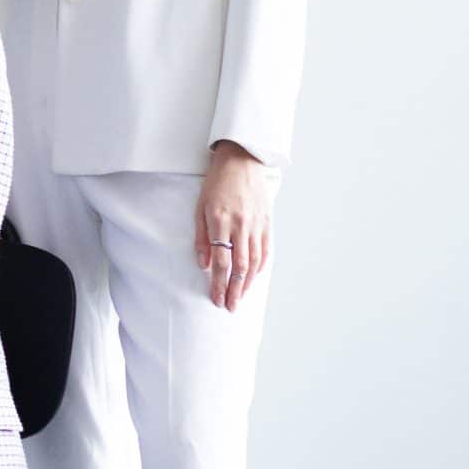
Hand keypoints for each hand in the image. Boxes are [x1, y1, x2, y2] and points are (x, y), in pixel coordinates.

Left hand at [196, 142, 273, 311]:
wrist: (241, 162)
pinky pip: (266, 250)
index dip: (219, 284)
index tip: (216, 299)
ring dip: (247, 283)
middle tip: (230, 307)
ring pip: (254, 261)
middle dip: (235, 290)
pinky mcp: (267, 222)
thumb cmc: (216, 185)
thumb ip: (201, 238)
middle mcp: (241, 226)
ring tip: (241, 297)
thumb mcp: (200, 209)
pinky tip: (253, 278)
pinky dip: (260, 267)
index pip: (222, 262)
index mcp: (221, 222)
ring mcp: (257, 224)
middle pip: (240, 267)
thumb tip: (204, 265)